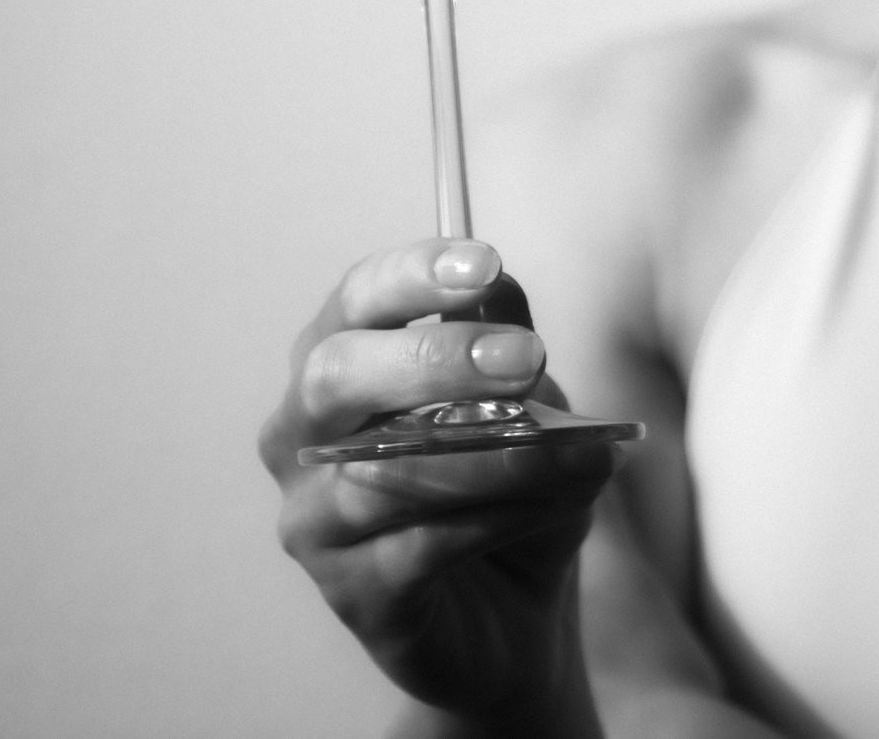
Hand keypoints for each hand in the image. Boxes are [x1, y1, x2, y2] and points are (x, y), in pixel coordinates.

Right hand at [261, 238, 616, 732]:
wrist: (513, 616)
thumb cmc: (502, 484)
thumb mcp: (520, 396)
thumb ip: (502, 337)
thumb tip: (497, 284)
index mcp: (335, 356)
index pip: (356, 298)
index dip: (414, 274)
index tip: (484, 262)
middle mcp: (300, 430)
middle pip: (338, 373)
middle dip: (433, 358)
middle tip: (525, 357)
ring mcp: (313, 516)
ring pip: (388, 469)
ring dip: (496, 454)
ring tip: (578, 451)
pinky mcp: (348, 592)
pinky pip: (422, 544)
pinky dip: (501, 516)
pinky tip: (558, 503)